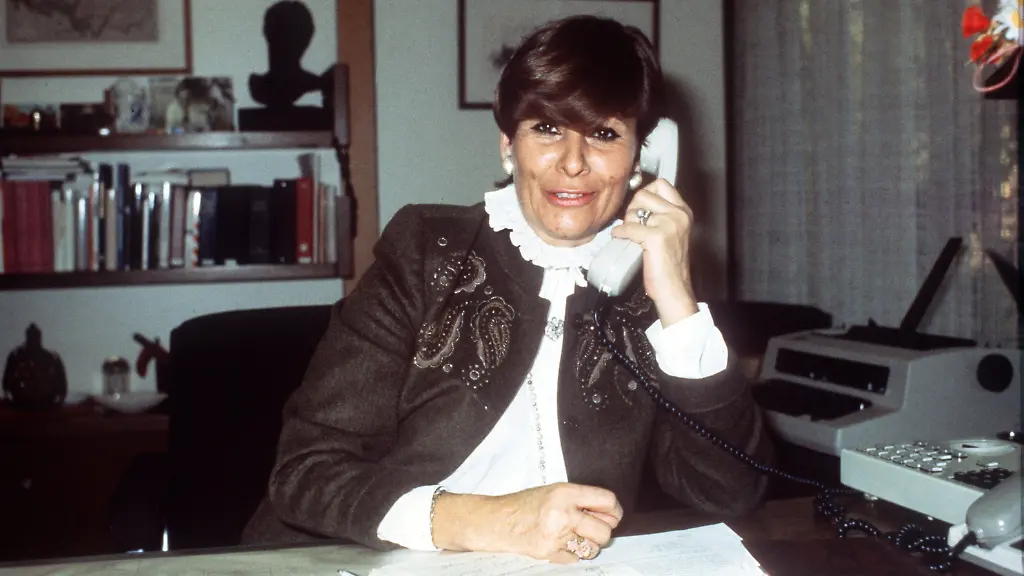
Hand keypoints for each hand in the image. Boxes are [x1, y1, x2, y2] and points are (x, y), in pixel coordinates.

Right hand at [431, 482, 622, 562]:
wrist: (498, 521)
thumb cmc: (525, 505)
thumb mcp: (554, 491)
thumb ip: (581, 500)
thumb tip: (610, 513)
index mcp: (565, 493)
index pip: (607, 501)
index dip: (615, 510)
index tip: (614, 514)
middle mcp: (563, 513)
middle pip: (604, 530)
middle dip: (602, 532)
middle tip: (592, 528)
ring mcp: (557, 535)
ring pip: (592, 548)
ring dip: (588, 545)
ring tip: (574, 537)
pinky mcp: (551, 552)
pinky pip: (576, 558)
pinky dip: (571, 554)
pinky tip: (560, 544)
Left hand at [611, 178, 698, 325]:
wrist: (674, 289)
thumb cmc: (670, 265)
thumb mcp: (672, 232)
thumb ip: (661, 215)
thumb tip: (636, 204)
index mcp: (684, 212)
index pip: (662, 184)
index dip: (645, 191)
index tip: (639, 205)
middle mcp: (679, 215)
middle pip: (644, 194)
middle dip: (632, 207)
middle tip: (632, 223)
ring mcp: (669, 224)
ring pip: (634, 210)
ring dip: (626, 220)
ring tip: (630, 233)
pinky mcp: (656, 237)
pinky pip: (628, 228)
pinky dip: (620, 233)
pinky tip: (620, 238)